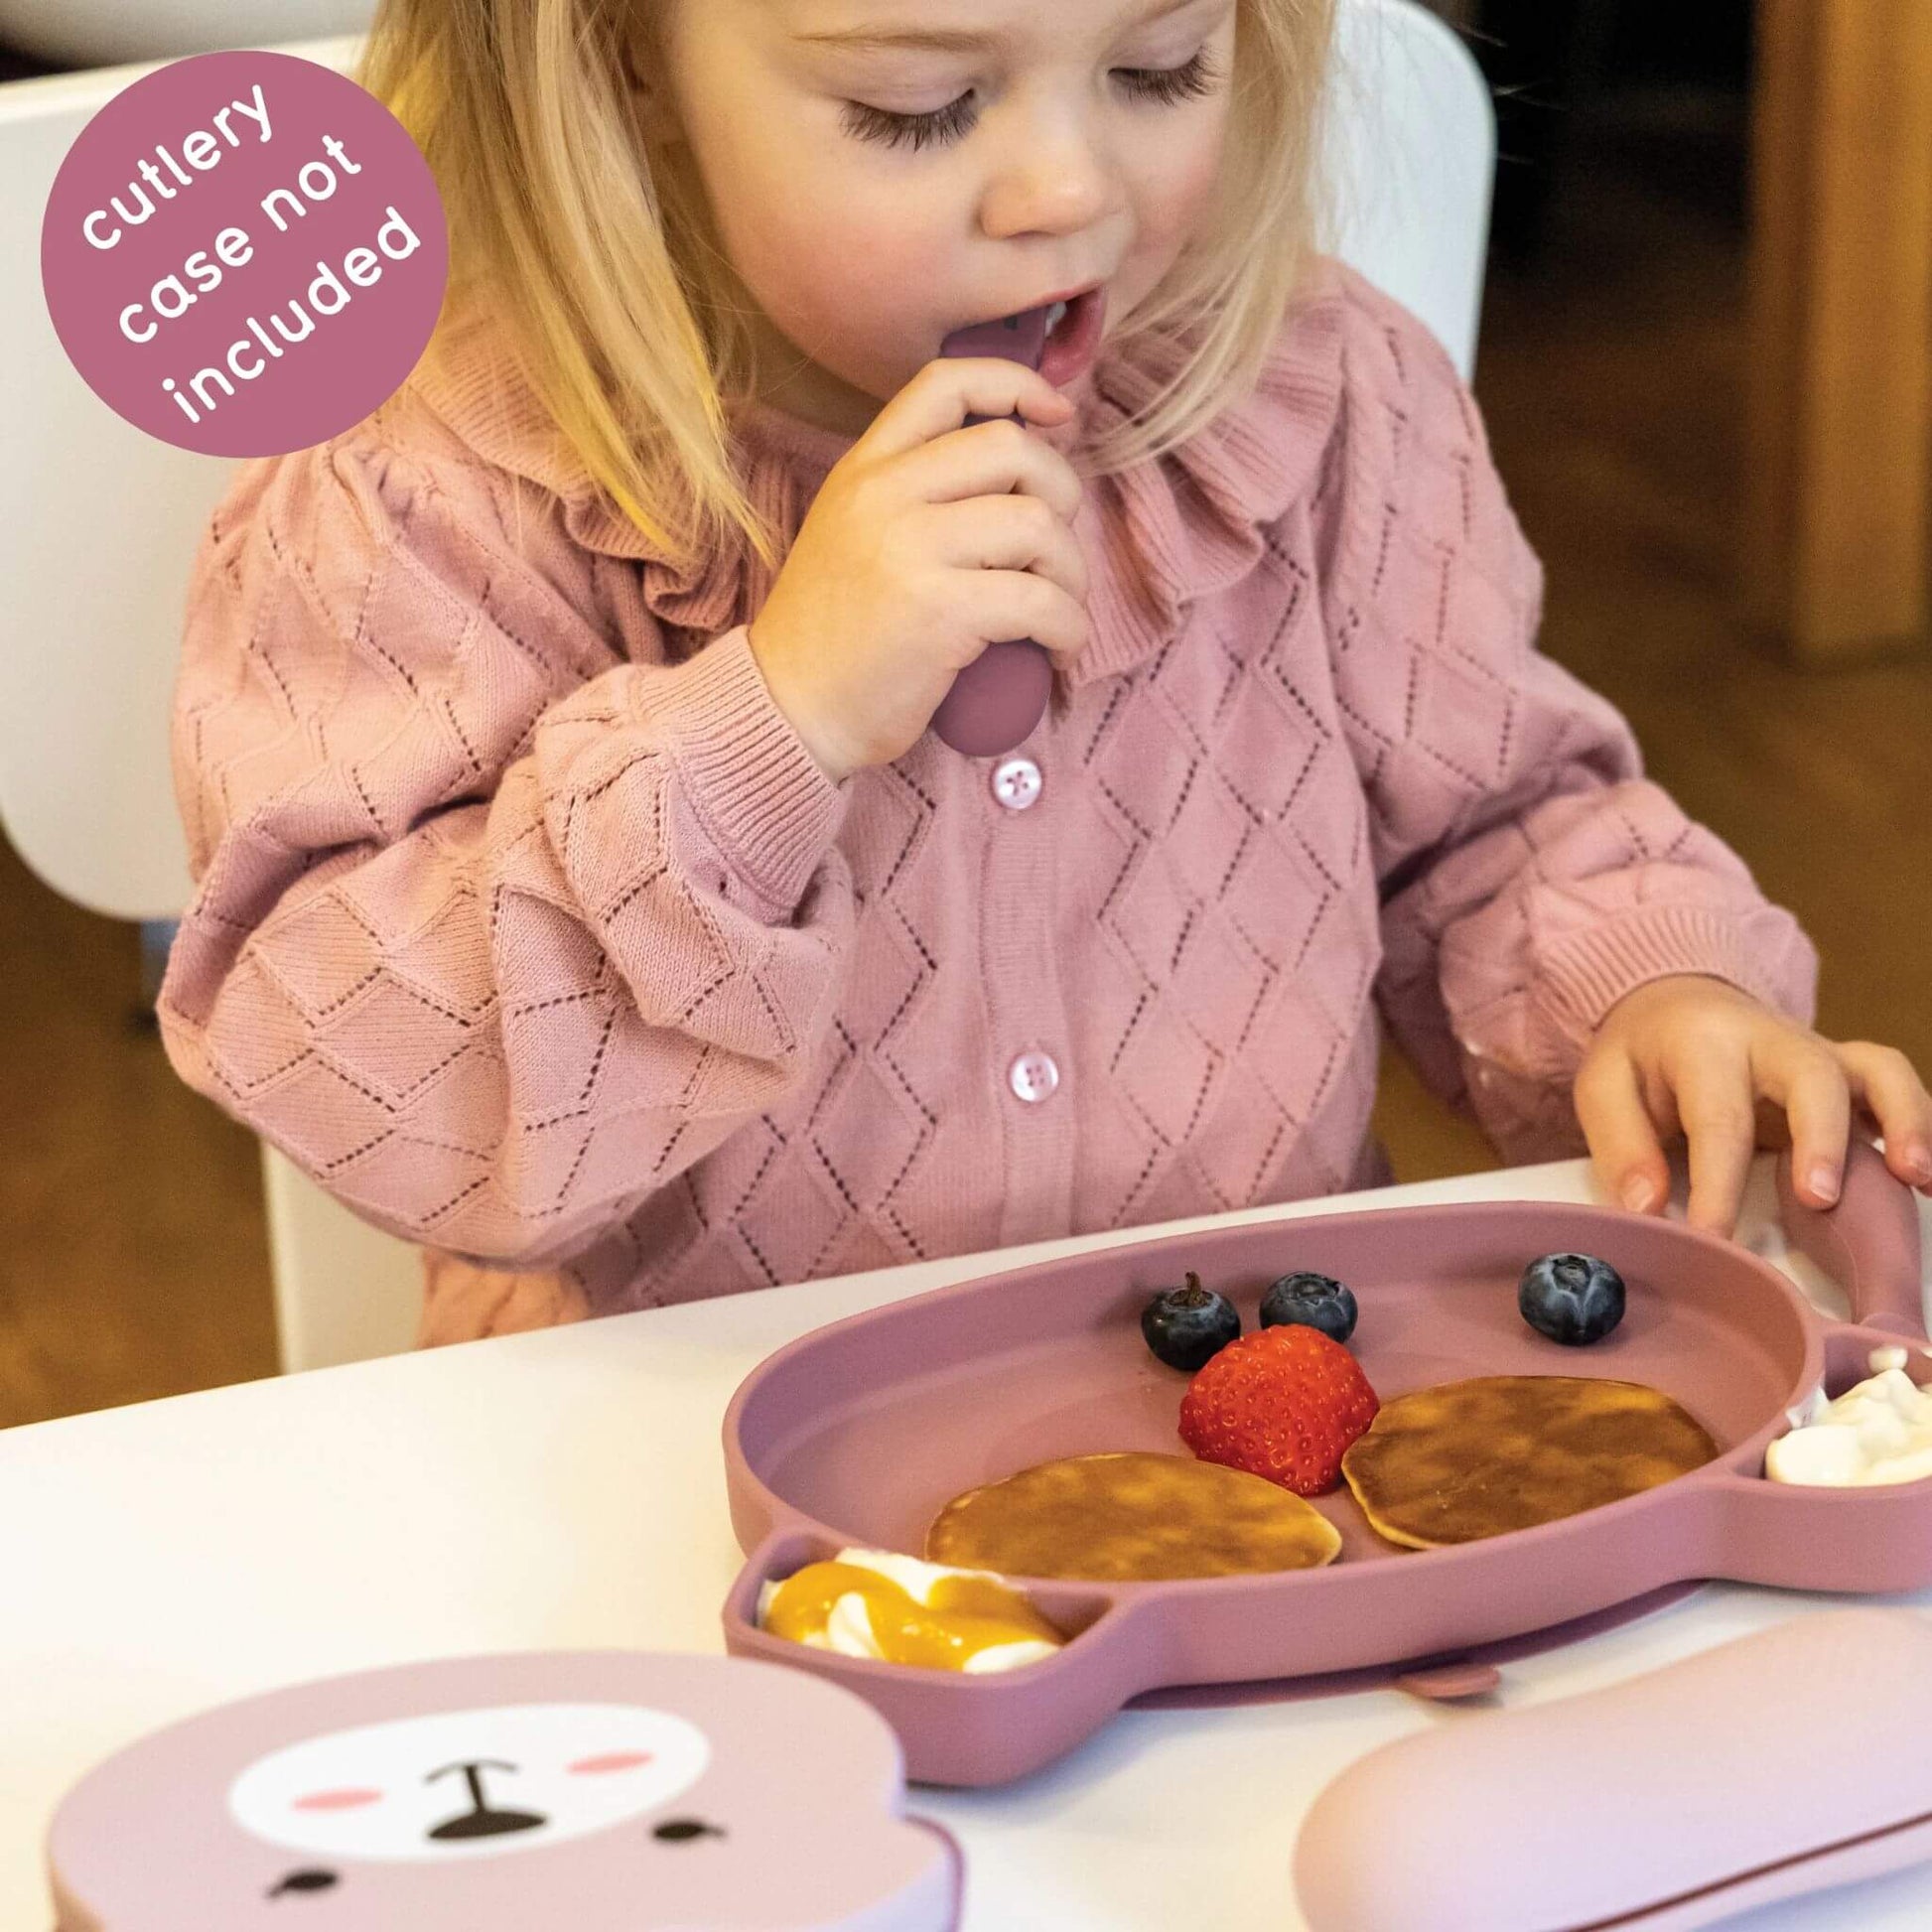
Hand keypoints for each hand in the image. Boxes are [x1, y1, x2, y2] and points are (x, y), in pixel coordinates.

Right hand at [747, 359, 1087, 783]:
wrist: (791, 710)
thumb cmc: (838, 634)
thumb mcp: (854, 532)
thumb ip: (912, 492)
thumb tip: (1015, 463)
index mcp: (866, 468)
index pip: (948, 383)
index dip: (1019, 385)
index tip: (1059, 416)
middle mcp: (885, 495)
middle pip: (1014, 449)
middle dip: (1062, 496)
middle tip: (1053, 552)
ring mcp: (910, 550)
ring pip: (1039, 523)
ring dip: (1071, 572)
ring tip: (1057, 611)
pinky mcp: (939, 612)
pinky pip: (1041, 601)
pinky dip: (1069, 628)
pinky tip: (1057, 650)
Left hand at [1573, 975, 1931, 1236]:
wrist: (1677, 1002)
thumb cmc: (1642, 1056)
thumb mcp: (1604, 1084)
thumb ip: (1622, 1144)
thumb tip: (1646, 1208)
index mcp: (1704, 1042)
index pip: (1719, 1116)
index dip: (1718, 1183)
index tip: (1713, 1241)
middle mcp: (1772, 1039)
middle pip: (1813, 1077)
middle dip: (1821, 1138)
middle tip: (1818, 1198)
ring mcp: (1819, 1051)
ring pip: (1874, 1072)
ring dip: (1902, 1121)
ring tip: (1912, 1177)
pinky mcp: (1847, 1069)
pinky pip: (1893, 1084)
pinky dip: (1919, 1121)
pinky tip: (1924, 1175)